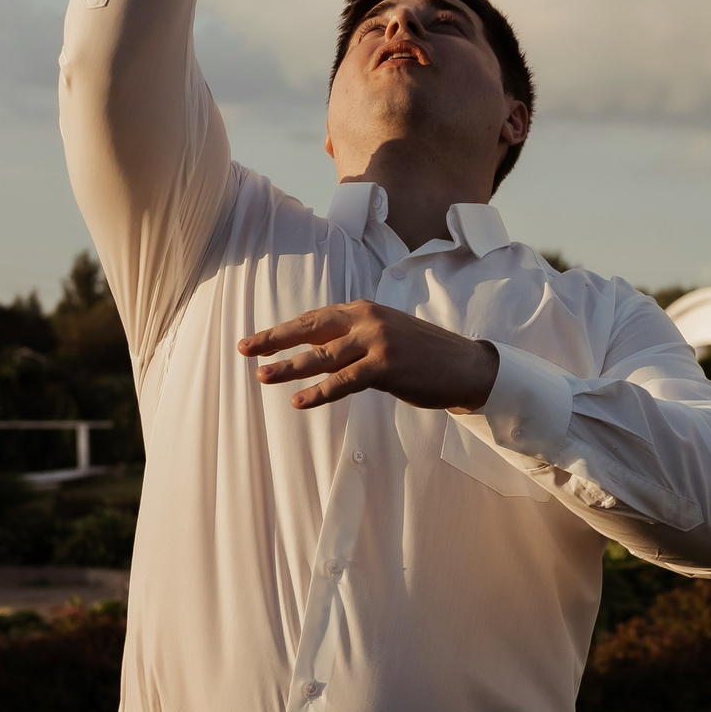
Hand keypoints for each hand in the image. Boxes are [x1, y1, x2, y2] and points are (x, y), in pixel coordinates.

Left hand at [238, 300, 496, 411]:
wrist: (465, 367)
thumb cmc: (424, 356)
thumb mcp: (386, 337)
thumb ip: (353, 340)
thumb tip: (314, 353)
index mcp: (366, 310)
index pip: (315, 318)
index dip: (283, 330)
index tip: (255, 340)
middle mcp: (369, 319)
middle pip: (311, 329)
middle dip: (275, 340)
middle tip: (245, 350)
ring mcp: (378, 341)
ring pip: (323, 356)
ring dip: (290, 368)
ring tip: (262, 377)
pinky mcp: (387, 366)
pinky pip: (344, 381)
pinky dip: (320, 392)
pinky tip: (299, 401)